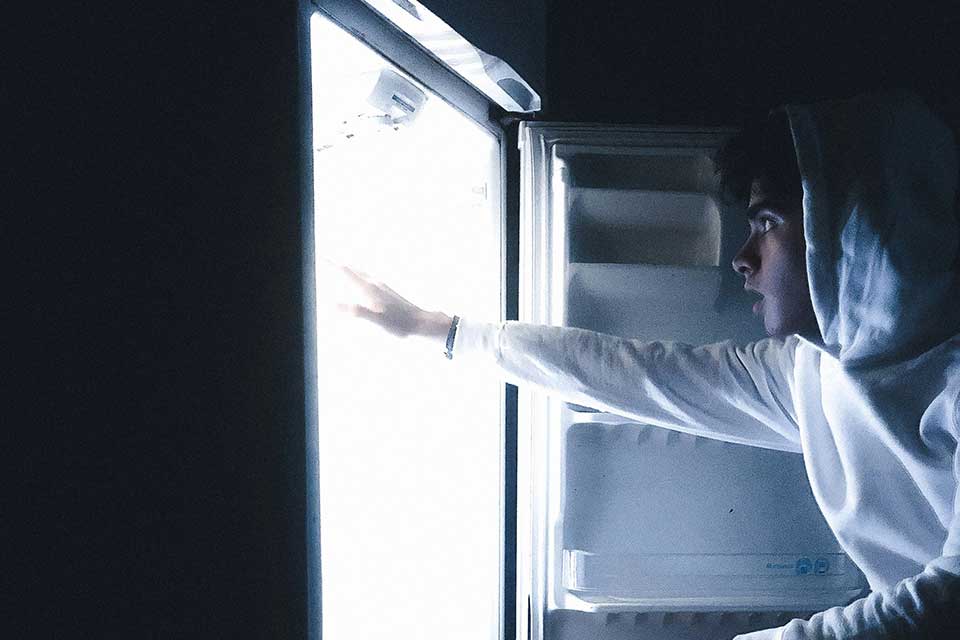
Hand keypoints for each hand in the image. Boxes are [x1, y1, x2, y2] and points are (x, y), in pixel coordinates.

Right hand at [334, 264, 451, 341]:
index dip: (331, 264)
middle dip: (338, 264)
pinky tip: (363, 281)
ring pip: (361, 273)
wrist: (420, 322)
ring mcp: (382, 286)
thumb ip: (357, 311)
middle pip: (353, 270)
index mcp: (369, 289)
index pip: (346, 272)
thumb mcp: (376, 320)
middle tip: (325, 258)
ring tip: (342, 266)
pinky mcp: (388, 291)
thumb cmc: (399, 323)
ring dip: (350, 269)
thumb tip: (333, 304)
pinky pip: (368, 279)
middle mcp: (375, 284)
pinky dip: (359, 276)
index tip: (320, 256)